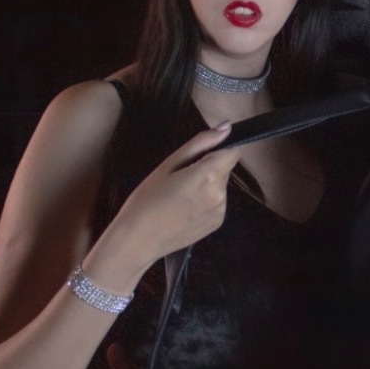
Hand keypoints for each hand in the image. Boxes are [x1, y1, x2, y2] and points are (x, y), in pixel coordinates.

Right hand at [85, 123, 240, 286]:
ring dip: (207, 185)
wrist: (137, 240)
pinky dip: (205, 201)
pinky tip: (184, 208)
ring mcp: (220, 211)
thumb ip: (201, 143)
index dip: (217, 150)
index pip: (232, 152)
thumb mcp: (169, 164)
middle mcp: (220, 194)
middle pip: (225, 168)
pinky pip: (217, 202)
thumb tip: (226, 128)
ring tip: (179, 195)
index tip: (199, 156)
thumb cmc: (146, 201)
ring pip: (220, 185)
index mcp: (209, 176)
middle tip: (180, 177)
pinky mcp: (217, 223)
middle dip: (208, 167)